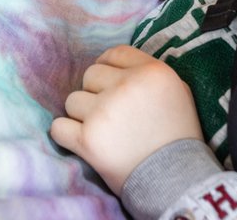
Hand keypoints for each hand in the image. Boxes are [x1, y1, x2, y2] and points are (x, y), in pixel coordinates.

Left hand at [50, 45, 202, 194]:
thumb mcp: (178, 91)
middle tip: (113, 116)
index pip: (114, 54)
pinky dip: (67, 136)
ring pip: (72, 101)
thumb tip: (114, 64)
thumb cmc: (177, 136)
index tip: (110, 85)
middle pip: (90, 75)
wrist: (176, 182)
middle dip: (97, 93)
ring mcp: (104, 112)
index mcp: (151, 71)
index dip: (109, 69)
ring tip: (105, 133)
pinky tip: (83, 143)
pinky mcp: (88, 139)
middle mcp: (127, 86)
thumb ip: (148, 72)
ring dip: (83, 116)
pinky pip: (58, 127)